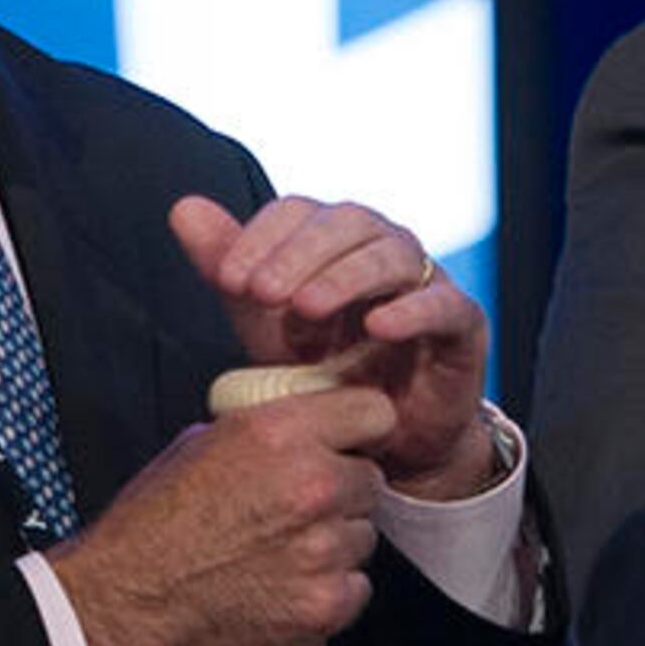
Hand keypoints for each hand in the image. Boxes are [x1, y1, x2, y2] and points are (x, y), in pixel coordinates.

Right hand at [46, 385, 388, 645]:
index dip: (361, 430)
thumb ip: (269, 433)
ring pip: (362, 537)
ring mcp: (323, 549)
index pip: (374, 413)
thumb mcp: (201, 443)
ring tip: (278, 552)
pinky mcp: (326, 604)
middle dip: (339, 493)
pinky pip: (355, 587)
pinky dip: (328, 589)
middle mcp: (311, 486)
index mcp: (279, 434)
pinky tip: (284, 586)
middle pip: (370, 480)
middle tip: (295, 510)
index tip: (352, 444)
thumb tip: (305, 432)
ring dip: (332, 543)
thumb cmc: (152, 525)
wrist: (127, 596)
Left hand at [168, 194, 492, 498]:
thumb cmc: (322, 369)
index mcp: (333, 238)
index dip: (261, 237)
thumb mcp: (264, 323)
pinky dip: (412, 310)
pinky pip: (444, 304)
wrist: (380, 437)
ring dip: (347, 276)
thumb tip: (183, 208)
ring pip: (393, 254)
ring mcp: (425, 281)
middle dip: (299, 254)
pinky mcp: (461, 324)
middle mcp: (381, 247)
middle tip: (262, 292)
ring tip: (308, 307)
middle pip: (346, 222)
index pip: (298, 213)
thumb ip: (229, 267)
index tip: (227, 279)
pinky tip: (378, 327)